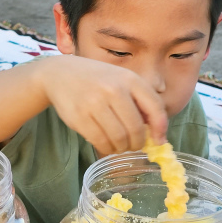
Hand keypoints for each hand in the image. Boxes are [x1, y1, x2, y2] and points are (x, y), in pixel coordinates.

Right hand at [40, 55, 167, 155]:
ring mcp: (95, 103)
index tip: (159, 141)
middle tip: (134, 145)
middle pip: (136, 129)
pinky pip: (100, 141)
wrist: (61, 74)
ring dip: (122, 147)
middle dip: (138, 143)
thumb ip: (139, 101)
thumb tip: (156, 133)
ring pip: (119, 138)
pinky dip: (107, 148)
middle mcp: (114, 90)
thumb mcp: (121, 80)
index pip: (155, 107)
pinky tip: (107, 145)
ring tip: (120, 145)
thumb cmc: (97, 80)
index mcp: (130, 79)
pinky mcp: (79, 117)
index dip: (160, 128)